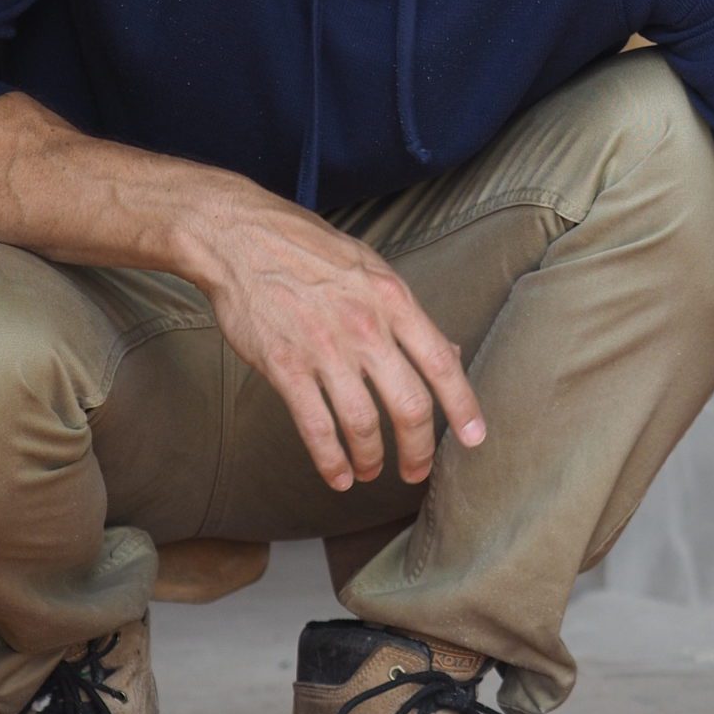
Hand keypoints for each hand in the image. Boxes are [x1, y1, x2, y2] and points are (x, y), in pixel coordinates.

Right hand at [185, 189, 483, 490]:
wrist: (240, 238)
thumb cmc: (309, 249)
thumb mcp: (371, 268)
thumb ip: (407, 315)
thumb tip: (449, 354)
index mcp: (393, 300)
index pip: (441, 363)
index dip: (463, 406)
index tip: (473, 438)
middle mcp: (366, 327)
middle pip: (409, 404)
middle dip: (418, 448)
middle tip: (417, 470)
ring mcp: (324, 349)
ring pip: (363, 424)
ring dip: (371, 459)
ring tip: (371, 473)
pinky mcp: (284, 366)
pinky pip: (316, 426)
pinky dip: (330, 460)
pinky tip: (337, 476)